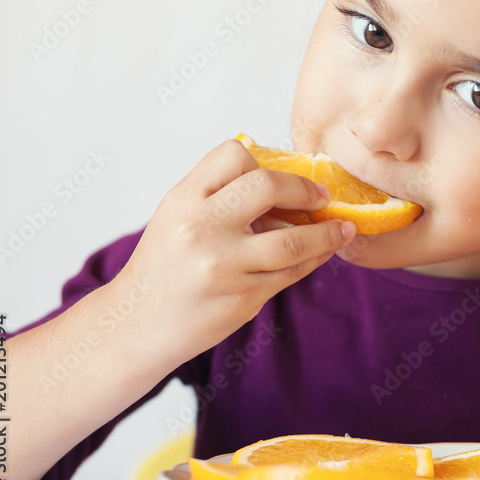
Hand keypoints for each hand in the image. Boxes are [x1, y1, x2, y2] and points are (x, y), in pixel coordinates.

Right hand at [114, 138, 354, 356]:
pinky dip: (315, 258)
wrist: (136, 325)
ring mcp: (223, 266)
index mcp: (183, 200)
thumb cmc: (163, 267)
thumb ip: (217, 192)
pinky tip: (325, 251)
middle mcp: (201, 228)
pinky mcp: (242, 297)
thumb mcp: (177, 216)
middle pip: (267, 186)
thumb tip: (278, 172)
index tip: (283, 172)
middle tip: (322, 196)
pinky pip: (292, 272)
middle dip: (304, 188)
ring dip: (327, 232)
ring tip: (342, 228)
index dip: (264, 160)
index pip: (233, 155)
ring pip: (293, 240)